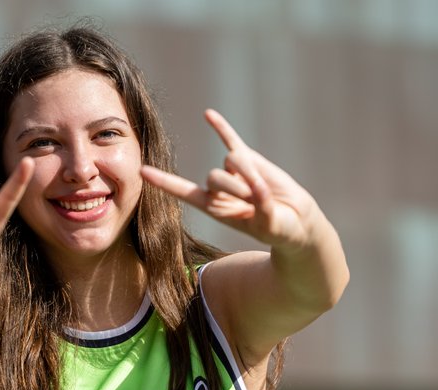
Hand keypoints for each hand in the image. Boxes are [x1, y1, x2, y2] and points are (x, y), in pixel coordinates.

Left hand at [141, 109, 318, 250]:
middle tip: (254, 203)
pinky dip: (221, 128)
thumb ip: (262, 206)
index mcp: (214, 207)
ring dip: (249, 175)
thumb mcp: (270, 224)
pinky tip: (208, 114)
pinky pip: (231, 140)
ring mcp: (232, 171)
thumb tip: (256, 185)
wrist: (296, 220)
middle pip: (214, 176)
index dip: (164, 182)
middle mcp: (218, 187)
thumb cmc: (279, 228)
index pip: (184, 192)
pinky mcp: (249, 158)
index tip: (141, 171)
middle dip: (236, 189)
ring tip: (264, 192)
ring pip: (231, 161)